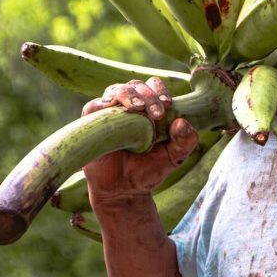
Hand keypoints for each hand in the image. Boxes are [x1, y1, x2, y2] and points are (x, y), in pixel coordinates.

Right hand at [81, 77, 198, 205]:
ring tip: (138, 109)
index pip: (153, 86)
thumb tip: (182, 122)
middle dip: (148, 95)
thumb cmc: (150, 170)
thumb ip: (185, 141)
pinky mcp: (91, 125)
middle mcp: (128, 107)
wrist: (124, 191)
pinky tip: (110, 107)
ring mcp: (109, 114)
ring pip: (115, 90)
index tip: (168, 104)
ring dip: (128, 95)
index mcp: (149, 108)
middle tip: (157, 114)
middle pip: (136, 85)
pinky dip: (101, 104)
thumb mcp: (174, 157)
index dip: (160, 90)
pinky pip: (92, 107)